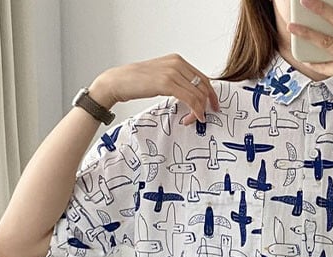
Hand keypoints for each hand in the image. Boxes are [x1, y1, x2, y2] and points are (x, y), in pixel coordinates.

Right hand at [89, 54, 219, 123]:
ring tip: (193, 120)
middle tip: (205, 116)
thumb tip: (192, 95)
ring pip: (198, 94)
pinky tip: (193, 117)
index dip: (211, 94)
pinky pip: (190, 99)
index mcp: (177, 60)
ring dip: (199, 110)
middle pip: (204, 85)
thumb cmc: (138, 82)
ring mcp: (172, 72)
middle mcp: (177, 63)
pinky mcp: (167, 83)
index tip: (213, 106)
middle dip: (207, 103)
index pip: (203, 77)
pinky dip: (195, 110)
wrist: (119, 81)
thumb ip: (178, 81)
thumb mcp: (162, 77)